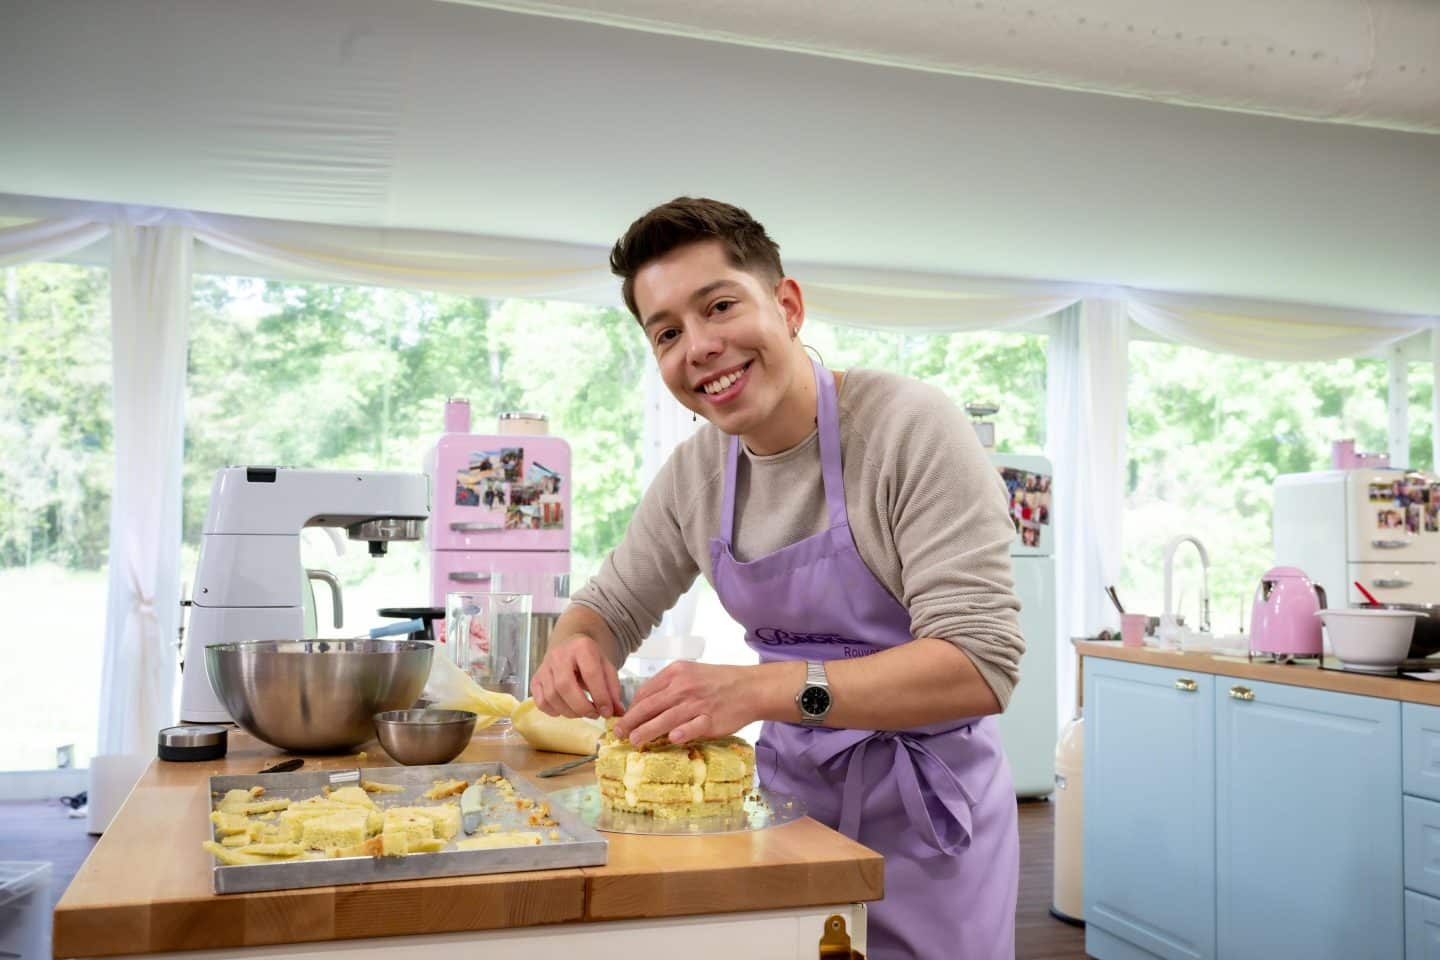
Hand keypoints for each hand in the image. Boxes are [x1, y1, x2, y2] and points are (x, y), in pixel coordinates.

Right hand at [530, 634, 624, 719]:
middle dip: (582, 706)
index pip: (590, 673)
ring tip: (583, 712)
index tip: (607, 712)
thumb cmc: (590, 658)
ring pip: (552, 696)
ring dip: (570, 711)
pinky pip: (541, 701)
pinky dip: (554, 711)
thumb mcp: (607, 667)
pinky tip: (566, 709)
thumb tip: (617, 712)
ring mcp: (544, 666)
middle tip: (594, 714)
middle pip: (565, 686)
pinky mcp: (536, 679)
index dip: (600, 696)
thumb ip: (613, 689)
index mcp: (581, 647)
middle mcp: (559, 655)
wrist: (570, 645)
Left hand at [613, 661, 756, 744]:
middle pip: (650, 706)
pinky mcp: (711, 719)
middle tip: (619, 733)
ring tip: (634, 741)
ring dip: (647, 731)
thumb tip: (643, 706)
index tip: (623, 720)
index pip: (646, 692)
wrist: (749, 687)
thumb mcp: (690, 673)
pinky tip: (672, 739)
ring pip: (666, 718)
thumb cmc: (717, 681)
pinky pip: (693, 727)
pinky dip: (682, 733)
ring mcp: (698, 703)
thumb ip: (668, 687)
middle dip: (631, 721)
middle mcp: (684, 686)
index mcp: (676, 673)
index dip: (632, 708)